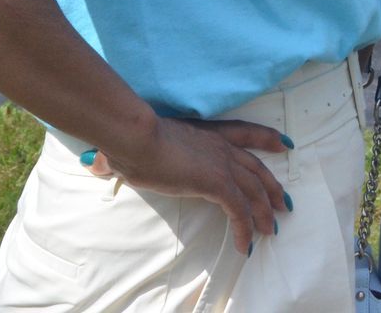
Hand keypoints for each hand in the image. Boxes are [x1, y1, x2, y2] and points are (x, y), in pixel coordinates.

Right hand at [87, 116, 292, 254]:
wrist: (136, 137)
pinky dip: (245, 229)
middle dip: (272, 187)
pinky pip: (240, 211)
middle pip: (257, 168)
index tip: (283, 144)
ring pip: (254, 192)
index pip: (245, 133)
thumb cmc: (128, 140)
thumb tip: (96, 161)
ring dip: (264, 214)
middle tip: (282, 204)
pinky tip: (246, 246)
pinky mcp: (218, 183)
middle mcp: (220, 147)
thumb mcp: (131, 147)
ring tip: (270, 231)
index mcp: (207, 134)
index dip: (266, 139)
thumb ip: (119, 157)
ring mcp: (221, 164)